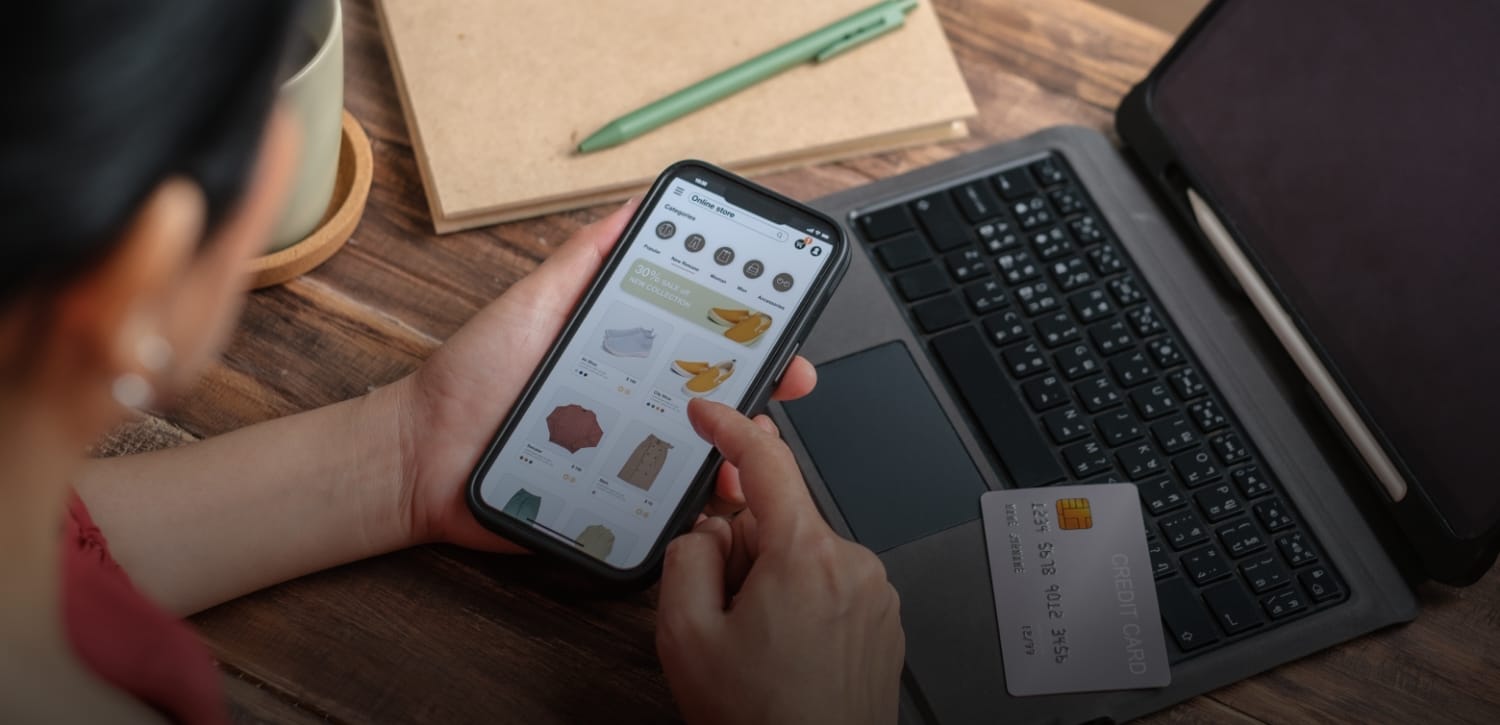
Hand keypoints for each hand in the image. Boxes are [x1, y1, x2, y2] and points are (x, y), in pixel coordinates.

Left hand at [389, 200, 817, 550]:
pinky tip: (718, 491)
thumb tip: (634, 204)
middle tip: (788, 379)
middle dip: (762, 386)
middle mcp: (637, 403)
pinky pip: (671, 505)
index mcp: (626, 353)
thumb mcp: (533, 302)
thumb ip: (585, 259)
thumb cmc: (473, 378)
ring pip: (706, 453)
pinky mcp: (616, 502)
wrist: (422, 458)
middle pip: (717, 396)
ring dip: (741, 449)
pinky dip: (702, 501)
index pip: (702, 337)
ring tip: (751, 440)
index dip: (750, 329)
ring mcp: (631, 455)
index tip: (783, 320)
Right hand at [657, 399, 904, 724]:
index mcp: (806, 556)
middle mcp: (853, 565)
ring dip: (772, 583)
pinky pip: (830, 587)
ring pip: (803, 557)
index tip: (709, 412)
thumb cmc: (762, 722)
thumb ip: (687, 559)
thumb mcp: (686, 637)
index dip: (730, 428)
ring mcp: (876, 595)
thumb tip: (707, 531)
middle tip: (724, 613)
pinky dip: (801, 606)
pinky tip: (785, 656)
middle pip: (779, 521)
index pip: (767, 463)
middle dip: (744, 551)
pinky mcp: (884, 622)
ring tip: (758, 649)